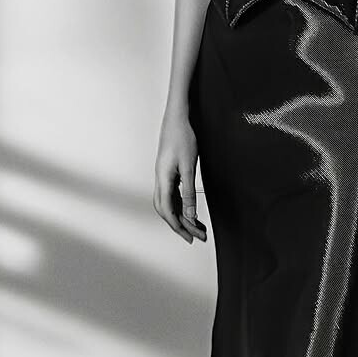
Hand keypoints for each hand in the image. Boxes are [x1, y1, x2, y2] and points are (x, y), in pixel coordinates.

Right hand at [153, 111, 207, 243]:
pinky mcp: (168, 172)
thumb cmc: (183, 138)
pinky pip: (172, 194)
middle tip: (197, 237)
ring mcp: (163, 176)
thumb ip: (189, 192)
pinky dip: (181, 205)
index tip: (192, 238)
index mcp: (163, 180)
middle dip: (180, 226)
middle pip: (166, 211)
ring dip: (182, 216)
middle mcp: (160, 180)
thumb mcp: (189, 166)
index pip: (168, 211)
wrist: (177, 118)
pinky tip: (190, 210)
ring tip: (198, 227)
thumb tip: (190, 214)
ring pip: (169, 203)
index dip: (179, 226)